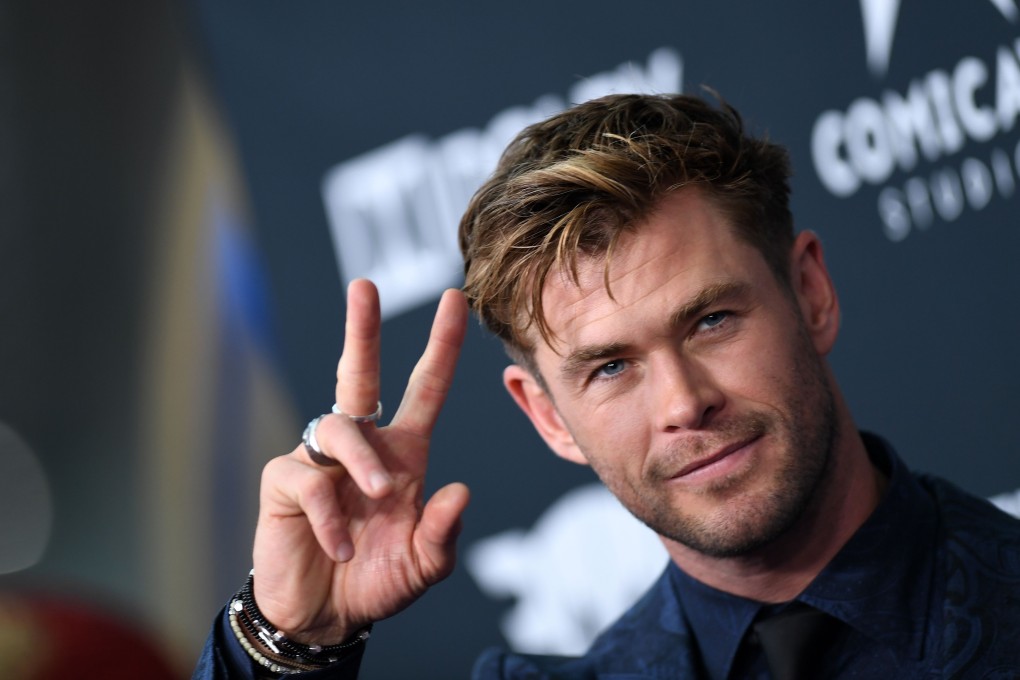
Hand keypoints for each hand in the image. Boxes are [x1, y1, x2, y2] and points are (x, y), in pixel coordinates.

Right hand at [251, 279, 470, 642]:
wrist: (323, 618)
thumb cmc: (376, 581)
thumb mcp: (424, 565)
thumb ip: (444, 533)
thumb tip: (460, 491)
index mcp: (403, 455)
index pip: (425, 390)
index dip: (442, 347)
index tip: (455, 300)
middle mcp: (362, 447)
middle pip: (359, 375)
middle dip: (362, 329)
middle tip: (364, 286)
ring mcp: (321, 461)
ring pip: (339, 426)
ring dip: (363, 461)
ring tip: (379, 496)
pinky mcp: (285, 484)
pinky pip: (309, 481)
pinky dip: (331, 517)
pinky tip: (341, 545)